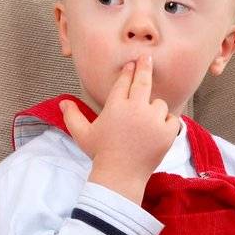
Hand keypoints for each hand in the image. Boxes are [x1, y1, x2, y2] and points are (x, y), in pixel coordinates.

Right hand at [60, 58, 177, 203]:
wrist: (120, 176)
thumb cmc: (100, 155)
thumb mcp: (82, 135)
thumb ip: (72, 117)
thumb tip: (62, 102)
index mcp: (115, 106)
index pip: (123, 82)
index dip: (128, 72)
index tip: (132, 64)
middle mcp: (135, 109)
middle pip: (143, 82)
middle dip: (145, 67)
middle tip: (147, 58)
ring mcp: (153, 120)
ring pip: (159, 104)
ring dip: (154, 109)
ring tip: (146, 121)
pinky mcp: (167, 132)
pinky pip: (172, 119)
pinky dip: (168, 122)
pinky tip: (159, 129)